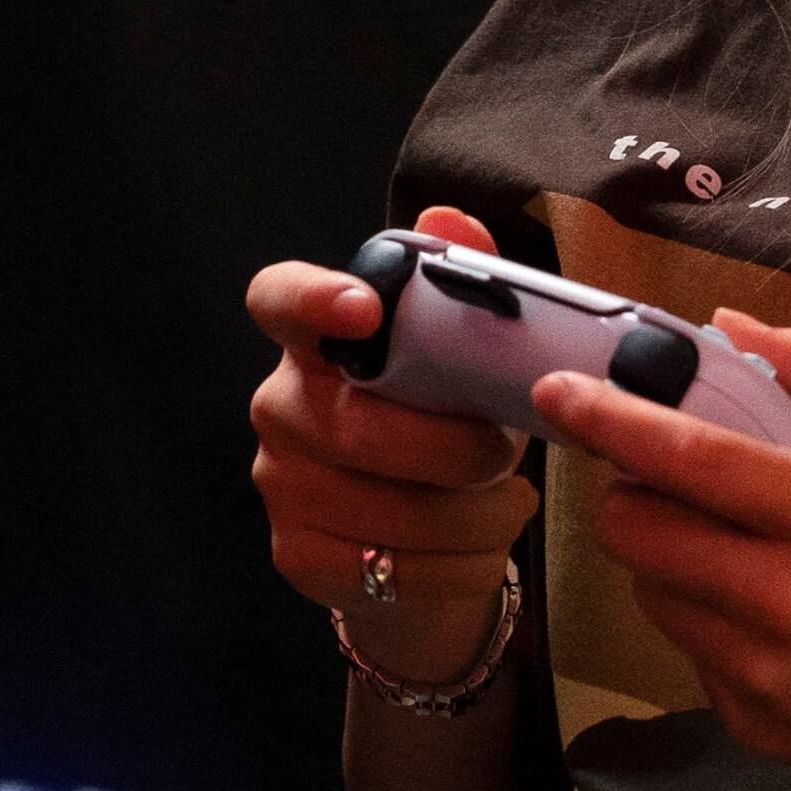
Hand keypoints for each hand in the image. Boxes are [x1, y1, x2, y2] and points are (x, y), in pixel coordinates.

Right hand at [246, 206, 536, 680]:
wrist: (426, 544)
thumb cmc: (446, 428)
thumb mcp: (466, 361)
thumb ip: (462, 292)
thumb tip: (450, 220)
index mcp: (317, 341)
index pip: (280, 300)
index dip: (313, 300)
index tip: (365, 308)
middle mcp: (281, 407)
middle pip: (355, 427)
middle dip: (451, 447)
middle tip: (505, 451)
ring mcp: (282, 487)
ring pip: (387, 509)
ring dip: (475, 513)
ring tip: (510, 500)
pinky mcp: (299, 558)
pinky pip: (395, 569)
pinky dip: (464, 565)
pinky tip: (482, 547)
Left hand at [531, 310, 790, 790]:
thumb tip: (728, 326)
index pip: (690, 458)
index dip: (610, 420)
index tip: (555, 391)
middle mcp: (788, 596)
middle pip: (639, 533)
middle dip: (633, 498)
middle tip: (673, 486)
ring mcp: (764, 671)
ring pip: (653, 593)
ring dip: (670, 563)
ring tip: (743, 558)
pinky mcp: (752, 725)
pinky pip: (689, 654)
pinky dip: (710, 626)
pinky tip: (777, 626)